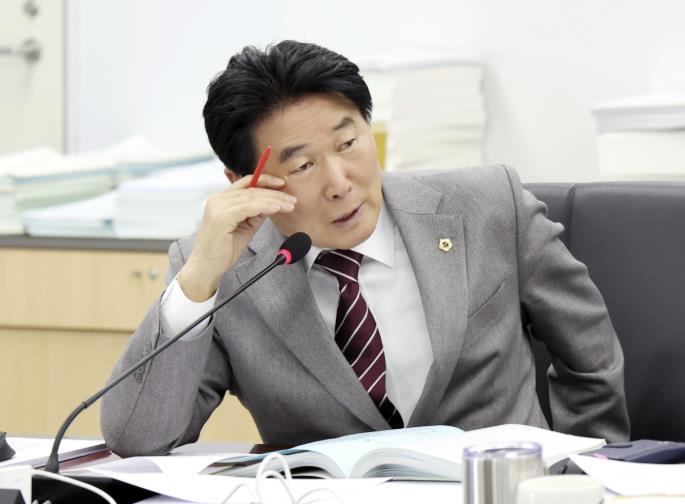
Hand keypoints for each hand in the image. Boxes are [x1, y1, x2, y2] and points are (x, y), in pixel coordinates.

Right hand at [177, 174, 295, 300]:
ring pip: (252, 197)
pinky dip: (265, 206)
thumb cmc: (223, 250)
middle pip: (251, 189)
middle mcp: (217, 200)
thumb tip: (272, 204)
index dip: (265, 180)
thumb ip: (255, 214)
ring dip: (274, 200)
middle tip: (292, 199)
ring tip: (289, 205)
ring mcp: (217, 207)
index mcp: (221, 199)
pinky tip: (277, 208)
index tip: (282, 184)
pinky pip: (248, 207)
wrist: (207, 268)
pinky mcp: (221, 217)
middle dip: (275, 193)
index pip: (246, 182)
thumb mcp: (245, 227)